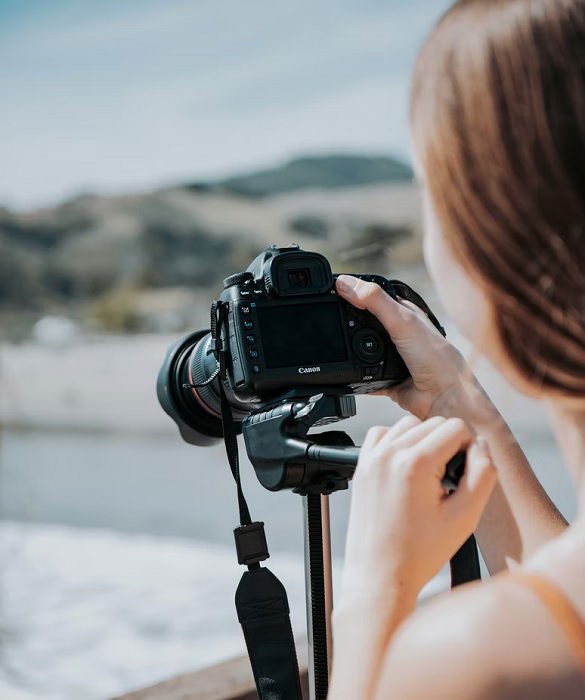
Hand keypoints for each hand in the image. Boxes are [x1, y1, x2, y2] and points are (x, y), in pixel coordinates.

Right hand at [335, 275, 495, 423]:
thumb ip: (374, 301)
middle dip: (348, 323)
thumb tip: (345, 283)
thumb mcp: (402, 321)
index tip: (333, 289)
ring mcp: (392, 358)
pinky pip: (362, 377)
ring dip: (350, 350)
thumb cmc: (435, 357)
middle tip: (328, 318)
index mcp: (405, 314)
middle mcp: (399, 335)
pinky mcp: (386, 380)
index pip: (375, 297)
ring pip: (362, 351)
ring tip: (335, 345)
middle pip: (365, 324)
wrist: (443, 399)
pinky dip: (353, 376)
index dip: (355, 292)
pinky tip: (344, 373)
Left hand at [338, 415, 496, 606]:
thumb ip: (482, 474)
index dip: (469, 448)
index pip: (456, 427)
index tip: (463, 475)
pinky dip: (397, 442)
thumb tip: (481, 445)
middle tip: (447, 481)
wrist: (380, 575)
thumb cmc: (420, 553)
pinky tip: (407, 468)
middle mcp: (389, 454)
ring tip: (428, 476)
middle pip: (433, 423)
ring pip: (408, 425)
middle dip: (447, 445)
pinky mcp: (361, 466)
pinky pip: (382, 434)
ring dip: (423, 442)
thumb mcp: (465, 517)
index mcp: (415, 464)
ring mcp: (372, 458)